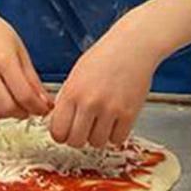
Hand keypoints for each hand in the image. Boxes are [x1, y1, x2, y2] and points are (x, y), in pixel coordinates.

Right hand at [0, 2, 53, 118]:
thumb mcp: (21, 52)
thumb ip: (32, 80)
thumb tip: (45, 103)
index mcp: (3, 60)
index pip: (24, 94)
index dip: (38, 107)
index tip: (45, 109)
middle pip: (8, 108)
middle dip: (24, 113)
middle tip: (32, 107)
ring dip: (10, 114)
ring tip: (17, 104)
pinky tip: (3, 100)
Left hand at [47, 25, 159, 147]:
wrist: (132, 47)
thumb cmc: (103, 58)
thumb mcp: (75, 75)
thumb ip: (67, 99)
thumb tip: (59, 122)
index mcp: (72, 92)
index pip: (57, 130)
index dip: (60, 134)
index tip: (64, 132)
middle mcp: (89, 103)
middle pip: (75, 142)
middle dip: (77, 138)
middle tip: (82, 130)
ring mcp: (110, 110)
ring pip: (97, 143)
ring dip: (97, 137)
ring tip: (100, 122)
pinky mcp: (129, 114)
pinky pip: (117, 140)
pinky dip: (114, 135)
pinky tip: (113, 122)